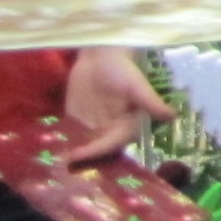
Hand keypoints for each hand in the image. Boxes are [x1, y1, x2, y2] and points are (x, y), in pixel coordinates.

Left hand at [61, 47, 174, 162]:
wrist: (100, 54)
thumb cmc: (123, 68)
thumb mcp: (137, 85)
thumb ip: (151, 102)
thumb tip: (174, 115)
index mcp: (127, 128)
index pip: (110, 144)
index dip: (95, 151)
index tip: (77, 155)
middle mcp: (109, 133)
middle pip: (95, 152)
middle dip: (80, 160)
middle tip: (62, 165)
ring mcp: (91, 128)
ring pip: (80, 146)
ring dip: (67, 153)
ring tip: (51, 161)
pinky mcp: (75, 121)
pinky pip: (67, 135)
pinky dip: (58, 141)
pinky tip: (46, 146)